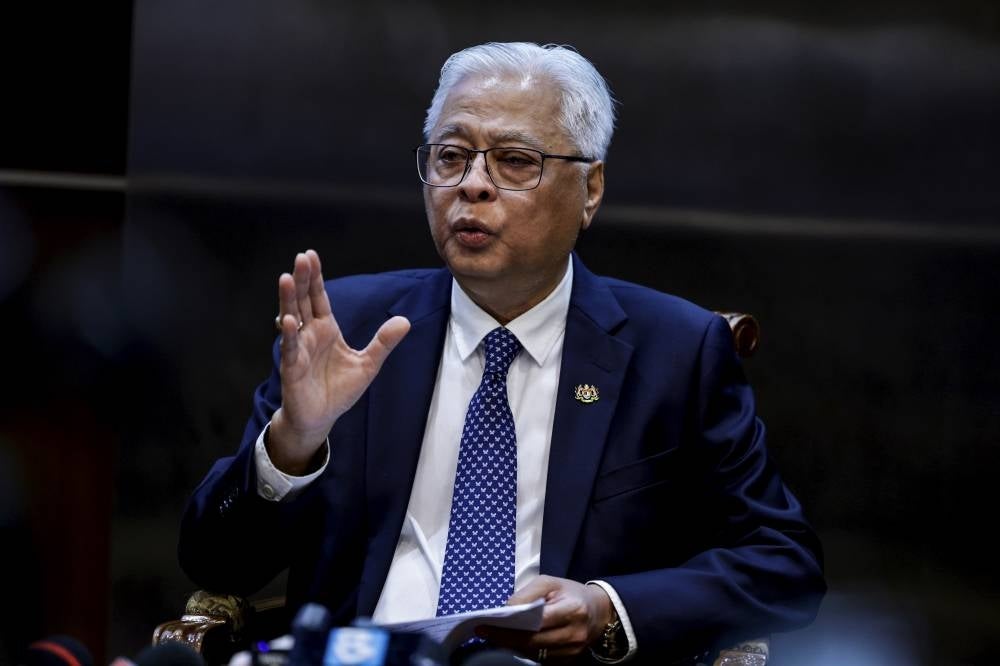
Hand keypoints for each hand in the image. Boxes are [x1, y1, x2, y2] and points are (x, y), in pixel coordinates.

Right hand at [268, 249, 409, 473]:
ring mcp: (299, 349)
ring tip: (286, 279)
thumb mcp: (368, 364)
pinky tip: (288, 321)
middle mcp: (309, 334)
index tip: (311, 255)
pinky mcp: (292, 368)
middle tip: (301, 257)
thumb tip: (405, 320)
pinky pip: (291, 348)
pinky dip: (290, 335)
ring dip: (288, 299)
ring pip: (292, 318)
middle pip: (304, 301)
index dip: (316, 277)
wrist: (321, 418)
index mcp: (326, 328)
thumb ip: (383, 342)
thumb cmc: (339, 390)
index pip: (319, 297)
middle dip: (302, 279)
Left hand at [479, 575, 612, 661]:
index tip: (487, 624)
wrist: (599, 612)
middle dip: (505, 638)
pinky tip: (512, 642)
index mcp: (572, 610)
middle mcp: (574, 634)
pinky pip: (542, 658)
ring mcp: (572, 651)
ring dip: (512, 646)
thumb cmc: (571, 593)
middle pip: (533, 642)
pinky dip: (525, 651)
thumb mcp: (550, 582)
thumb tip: (506, 609)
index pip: (537, 622)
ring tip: (494, 636)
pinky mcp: (569, 660)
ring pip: (535, 653)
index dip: (510, 625)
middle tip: (484, 632)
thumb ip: (528, 593)